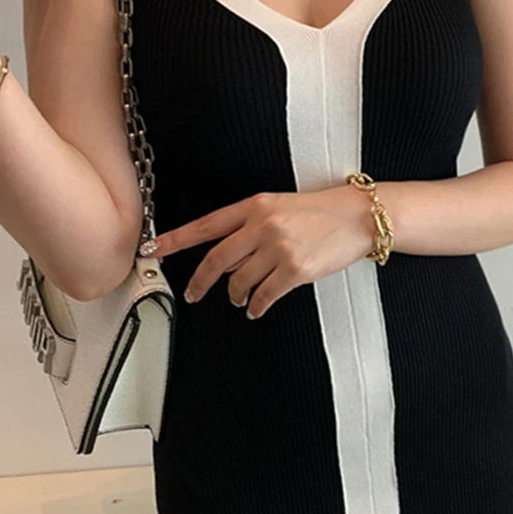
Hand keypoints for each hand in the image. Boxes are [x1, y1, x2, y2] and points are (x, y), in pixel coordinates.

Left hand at [153, 185, 376, 318]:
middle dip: (200, 282)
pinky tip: (256, 307)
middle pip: (216, 260)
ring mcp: (279, 248)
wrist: (358, 217)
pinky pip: (263, 296)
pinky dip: (256, 306)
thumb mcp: (279, 207)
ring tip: (241, 298)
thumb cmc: (320, 212)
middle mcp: (263, 225)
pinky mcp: (296, 270)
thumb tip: (224, 259)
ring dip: (236, 295)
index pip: (206, 225)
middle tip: (193, 293)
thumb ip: (250, 227)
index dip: (176, 239)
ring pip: (239, 281)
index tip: (154, 248)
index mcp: (255, 206)